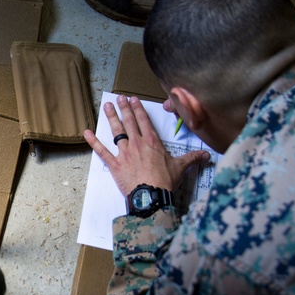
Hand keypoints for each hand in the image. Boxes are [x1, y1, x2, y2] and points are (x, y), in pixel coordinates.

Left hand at [84, 95, 210, 196]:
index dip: (138, 108)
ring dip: (111, 118)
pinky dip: (93, 142)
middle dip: (123, 108)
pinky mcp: (115, 165)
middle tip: (118, 98)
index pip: (144, 120)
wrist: (151, 196)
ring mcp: (124, 153)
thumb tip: (208, 155)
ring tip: (106, 107)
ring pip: (116, 132)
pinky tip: (86, 133)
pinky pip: (102, 151)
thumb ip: (193, 159)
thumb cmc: (165, 181)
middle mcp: (137, 143)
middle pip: (129, 122)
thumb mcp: (181, 167)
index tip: (133, 99)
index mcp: (152, 142)